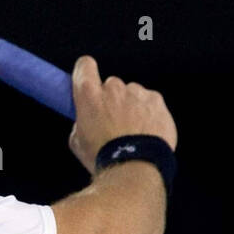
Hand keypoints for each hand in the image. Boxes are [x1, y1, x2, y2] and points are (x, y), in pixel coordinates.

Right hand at [69, 56, 176, 174]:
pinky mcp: (156, 100)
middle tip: (112, 123)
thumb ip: (81, 122)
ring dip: (131, 107)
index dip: (85, 71)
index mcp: (89, 95)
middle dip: (111, 99)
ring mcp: (137, 92)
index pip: (84, 66)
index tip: (87, 80)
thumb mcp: (77, 142)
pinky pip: (149, 101)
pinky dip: (148, 113)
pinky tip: (145, 132)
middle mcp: (113, 88)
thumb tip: (86, 119)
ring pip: (132, 94)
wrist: (134, 167)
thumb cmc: (103, 157)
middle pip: (111, 85)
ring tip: (132, 132)